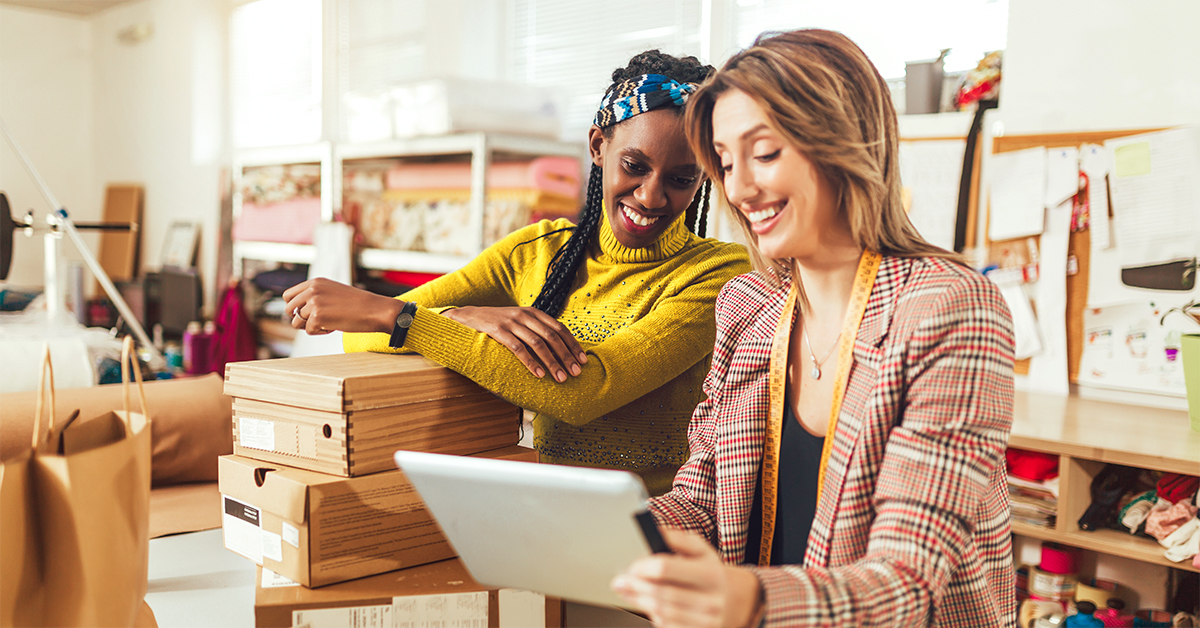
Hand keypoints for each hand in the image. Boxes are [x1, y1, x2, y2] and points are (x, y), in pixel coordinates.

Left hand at [281, 278, 402, 335]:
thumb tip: (296, 313)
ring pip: (296, 322)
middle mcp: (312, 290)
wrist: (376, 310)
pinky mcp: (317, 316)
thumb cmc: (359, 305)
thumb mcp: (334, 292)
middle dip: (300, 319)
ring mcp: (314, 302)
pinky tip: (335, 327)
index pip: (288, 295)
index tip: (308, 314)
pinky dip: (321, 333)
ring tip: (329, 323)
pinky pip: (309, 331)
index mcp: (315, 282)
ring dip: (311, 327)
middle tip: (317, 322)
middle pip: (288, 310)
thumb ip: (316, 296)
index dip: (295, 308)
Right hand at [442, 306, 586, 381]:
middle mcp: (525, 315)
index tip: (583, 361)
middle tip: (576, 373)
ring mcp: (511, 323)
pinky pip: (518, 349)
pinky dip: (531, 362)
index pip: (559, 328)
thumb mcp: (519, 322)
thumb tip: (559, 350)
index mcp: (533, 313)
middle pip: (552, 337)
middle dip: (566, 356)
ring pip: (538, 344)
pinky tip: (539, 374)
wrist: (467, 317)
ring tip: (561, 378)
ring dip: (552, 362)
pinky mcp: (498, 331)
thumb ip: (536, 330)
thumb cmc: (498, 324)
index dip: (573, 345)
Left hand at [612, 529, 762, 627]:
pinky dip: (652, 615)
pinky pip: (667, 626)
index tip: (631, 566)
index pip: (666, 568)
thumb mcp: (701, 549)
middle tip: (620, 580)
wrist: (737, 601)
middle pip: (660, 593)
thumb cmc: (711, 572)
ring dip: (638, 601)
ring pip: (660, 613)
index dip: (642, 566)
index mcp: (710, 573)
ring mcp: (705, 621)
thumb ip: (676, 538)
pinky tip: (646, 604)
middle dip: (634, 586)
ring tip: (627, 590)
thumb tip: (653, 530)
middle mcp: (709, 600)